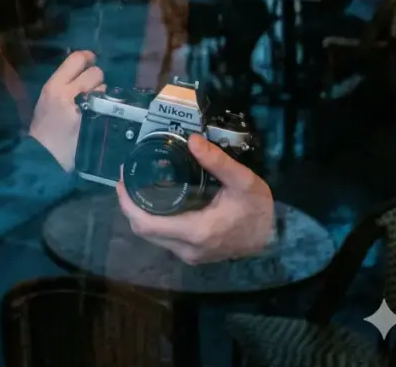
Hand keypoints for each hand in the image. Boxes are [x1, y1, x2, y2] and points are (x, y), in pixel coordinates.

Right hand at [29, 50, 103, 171]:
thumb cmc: (44, 126)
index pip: (76, 59)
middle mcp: (69, 93)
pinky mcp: (95, 121)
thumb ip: (64, 83)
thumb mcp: (47, 99)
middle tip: (92, 88)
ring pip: (104, 87)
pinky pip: (108, 105)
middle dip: (96, 78)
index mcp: (54, 86)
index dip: (87, 57)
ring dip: (103, 93)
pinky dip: (107, 106)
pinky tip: (101, 113)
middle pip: (95, 72)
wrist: (44, 156)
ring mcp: (84, 108)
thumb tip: (83, 69)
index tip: (90, 61)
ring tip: (95, 103)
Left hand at [116, 133, 273, 264]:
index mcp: (196, 231)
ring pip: (153, 237)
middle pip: (144, 232)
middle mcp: (188, 248)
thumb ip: (217, 160)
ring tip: (137, 185)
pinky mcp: (193, 254)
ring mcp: (190, 254)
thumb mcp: (242, 180)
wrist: (274, 235)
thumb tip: (191, 140)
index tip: (121, 180)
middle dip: (130, 206)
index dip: (128, 204)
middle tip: (127, 178)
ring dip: (140, 214)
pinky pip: (164, 238)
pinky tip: (155, 199)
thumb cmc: (257, 207)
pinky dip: (153, 221)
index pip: (147, 224)